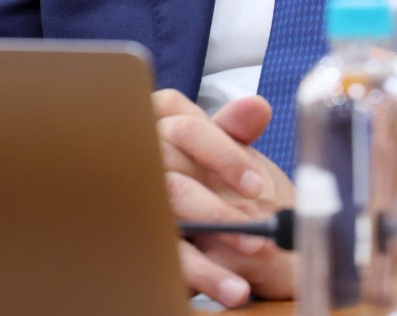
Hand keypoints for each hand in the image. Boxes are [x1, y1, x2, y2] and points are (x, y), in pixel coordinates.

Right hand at [153, 89, 294, 307]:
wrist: (212, 236)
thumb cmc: (210, 179)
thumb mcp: (223, 149)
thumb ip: (235, 127)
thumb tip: (257, 107)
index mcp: (163, 130)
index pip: (185, 128)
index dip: (221, 153)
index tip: (256, 185)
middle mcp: (144, 165)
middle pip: (171, 180)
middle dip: (216, 210)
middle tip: (258, 233)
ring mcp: (138, 206)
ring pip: (168, 220)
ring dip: (211, 248)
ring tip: (252, 262)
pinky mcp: (142, 245)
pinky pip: (169, 259)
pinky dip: (204, 275)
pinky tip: (231, 289)